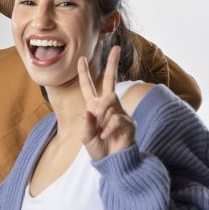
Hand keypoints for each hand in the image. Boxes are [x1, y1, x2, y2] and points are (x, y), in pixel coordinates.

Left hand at [78, 46, 136, 160]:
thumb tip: (92, 110)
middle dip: (113, 63)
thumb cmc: (99, 150)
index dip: (84, 73)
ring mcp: (120, 112)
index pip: (88, 87)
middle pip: (111, 80)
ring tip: (100, 131)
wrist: (113, 162)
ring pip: (109, 101)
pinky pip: (115, 118)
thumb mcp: (86, 137)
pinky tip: (107, 136)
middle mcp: (108, 106)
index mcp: (95, 107)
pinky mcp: (129, 121)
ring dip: (101, 116)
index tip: (81, 58)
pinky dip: (108, 128)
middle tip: (117, 47)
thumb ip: (87, 124)